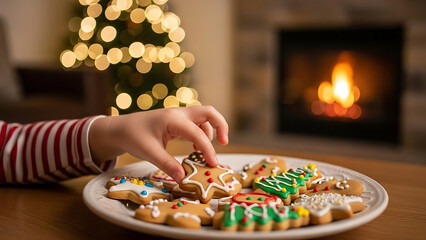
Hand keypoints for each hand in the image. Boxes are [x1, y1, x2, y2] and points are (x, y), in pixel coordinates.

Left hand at [89, 106, 228, 182]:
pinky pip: (195, 124)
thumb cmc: (133, 137)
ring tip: (205, 153)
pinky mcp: (177, 121)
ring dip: (210, 132)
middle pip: (209, 112)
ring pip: (204, 118)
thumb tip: (184, 178)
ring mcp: (179, 116)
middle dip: (221, 126)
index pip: (198, 134)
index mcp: (173, 119)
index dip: (208, 150)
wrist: (120, 128)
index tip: (212, 164)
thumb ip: (167, 165)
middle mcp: (179, 114)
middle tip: (224, 143)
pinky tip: (195, 150)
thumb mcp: (149, 152)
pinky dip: (201, 135)